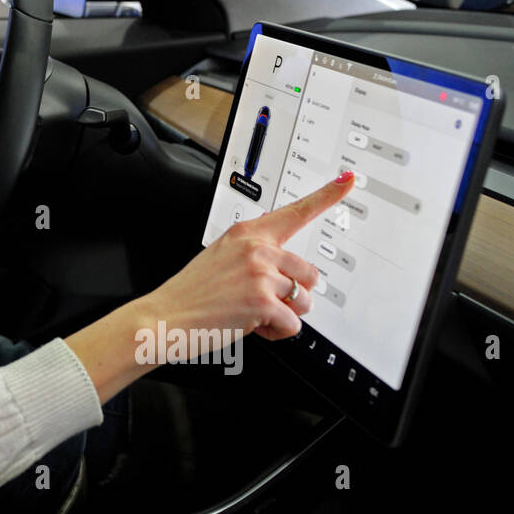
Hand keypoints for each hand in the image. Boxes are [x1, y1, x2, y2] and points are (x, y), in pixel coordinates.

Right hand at [134, 172, 356, 349]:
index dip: (327, 195)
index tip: (347, 180)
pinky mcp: (263, 300)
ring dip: (284, 315)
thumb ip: (253, 255)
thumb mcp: (220, 258)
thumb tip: (285, 272)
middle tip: (264, 301)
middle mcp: (257, 248)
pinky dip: (277, 333)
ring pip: (304, 301)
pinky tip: (253, 326)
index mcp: (247, 233)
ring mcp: (260, 273)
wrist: (165, 316)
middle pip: (310, 273)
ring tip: (254, 313)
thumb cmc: (191, 293)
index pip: (296, 211)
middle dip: (294, 295)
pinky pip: (293, 324)